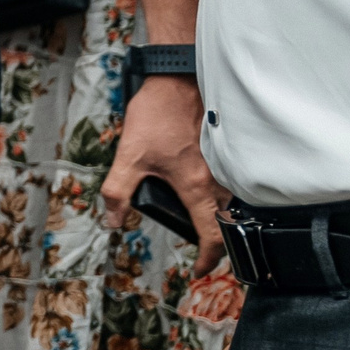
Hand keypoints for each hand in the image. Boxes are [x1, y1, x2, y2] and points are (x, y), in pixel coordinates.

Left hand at [102, 74, 225, 274]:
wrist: (178, 78)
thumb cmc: (156, 114)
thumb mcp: (128, 155)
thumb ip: (118, 192)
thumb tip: (113, 222)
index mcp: (197, 186)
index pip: (211, 235)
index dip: (207, 259)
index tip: (198, 270)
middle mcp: (220, 179)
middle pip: (228, 224)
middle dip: (217, 243)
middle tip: (202, 252)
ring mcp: (228, 164)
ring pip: (235, 204)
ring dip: (223, 220)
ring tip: (204, 226)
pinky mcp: (229, 150)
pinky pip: (236, 182)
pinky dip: (226, 197)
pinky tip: (209, 195)